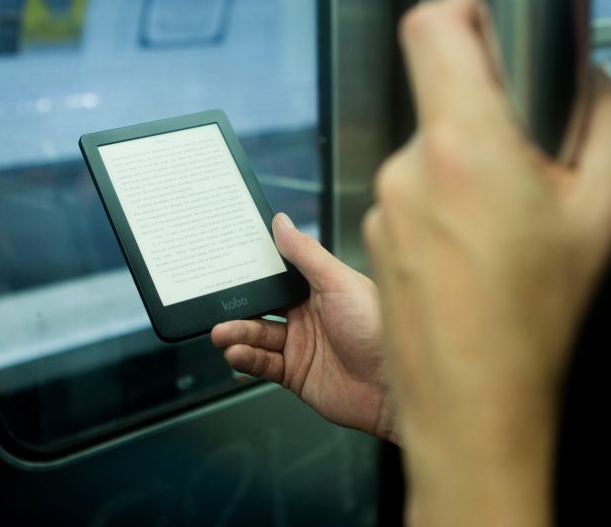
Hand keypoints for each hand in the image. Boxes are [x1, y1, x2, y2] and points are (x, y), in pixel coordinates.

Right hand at [211, 213, 396, 442]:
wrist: (392, 388)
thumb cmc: (379, 330)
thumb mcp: (338, 282)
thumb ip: (306, 254)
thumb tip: (281, 222)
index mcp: (319, 288)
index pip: (277, 275)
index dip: (253, 273)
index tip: (227, 268)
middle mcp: (308, 315)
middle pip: (262, 307)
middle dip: (237, 308)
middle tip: (219, 308)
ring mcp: (301, 346)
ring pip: (257, 336)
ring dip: (237, 334)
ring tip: (223, 335)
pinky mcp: (296, 374)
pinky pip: (262, 364)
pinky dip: (246, 359)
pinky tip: (238, 354)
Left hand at [362, 0, 610, 524]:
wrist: (477, 411)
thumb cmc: (538, 325)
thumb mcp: (609, 215)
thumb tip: (605, 83)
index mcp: (462, 146)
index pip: (430, 28)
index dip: (462, 12)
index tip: (490, 29)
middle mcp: (408, 169)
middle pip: (444, 100)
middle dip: (491, 121)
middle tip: (535, 178)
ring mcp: (383, 207)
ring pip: (433, 156)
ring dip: (471, 175)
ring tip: (509, 234)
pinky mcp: (373, 240)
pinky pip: (415, 198)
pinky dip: (447, 210)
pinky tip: (480, 259)